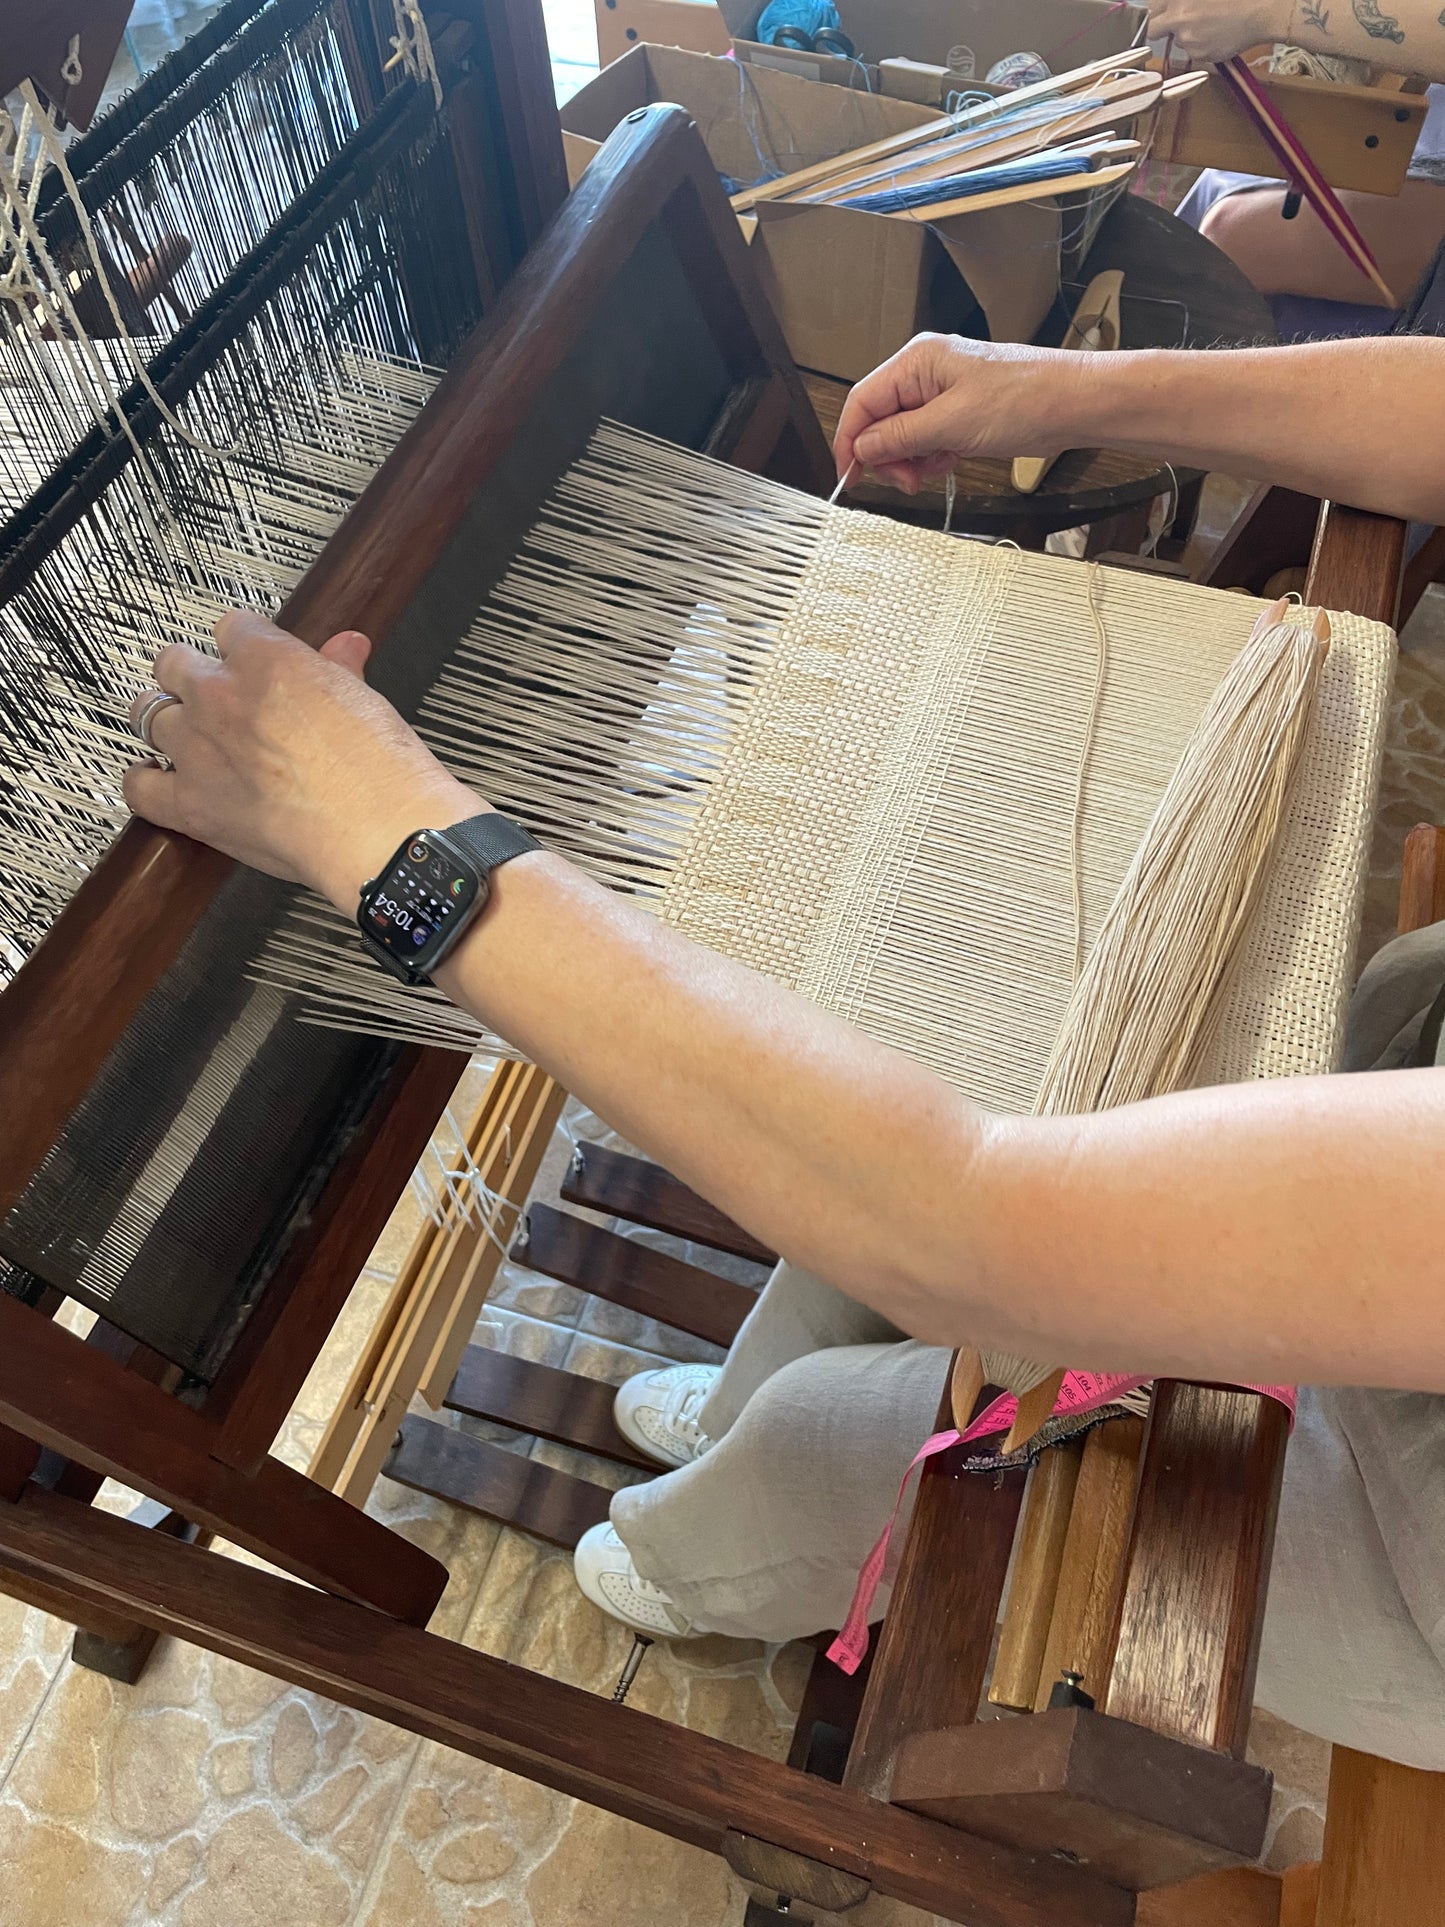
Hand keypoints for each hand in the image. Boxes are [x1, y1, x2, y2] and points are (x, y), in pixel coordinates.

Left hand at [124, 610, 478, 908]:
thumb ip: (341, 670)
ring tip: (182, 735)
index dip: (243, 646)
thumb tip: (346, 648)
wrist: (377, 829)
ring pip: (147, 715)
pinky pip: (139, 786)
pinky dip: (143, 781)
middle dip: (190, 676)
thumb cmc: (381, 769)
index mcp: (265, 659)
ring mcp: (198, 749)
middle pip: (173, 663)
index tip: (250, 662)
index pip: (233, 628)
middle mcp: (220, 696)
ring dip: (164, 721)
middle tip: (209, 696)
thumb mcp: (366, 700)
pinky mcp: (190, 803)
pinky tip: (155, 779)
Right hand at [833, 335, 1086, 495]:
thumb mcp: (951, 424)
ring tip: (934, 470)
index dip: (850, 442)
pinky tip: (949, 462)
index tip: (849, 478)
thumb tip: (861, 449)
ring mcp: (942, 393)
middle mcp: (924, 373)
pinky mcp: (958, 412)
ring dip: (911, 460)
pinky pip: (927, 440)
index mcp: (916, 362)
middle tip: (906, 481)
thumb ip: (899, 437)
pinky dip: (931, 457)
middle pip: (880, 421)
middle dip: (887, 456)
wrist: (1073, 403)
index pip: (862, 402)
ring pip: (902, 435)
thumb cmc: (1024, 399)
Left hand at [1144, 0, 1291, 65]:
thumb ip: (1182, 0)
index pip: (1150, 9)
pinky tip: (1217, 33)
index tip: (1162, 12)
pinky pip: (1193, 51)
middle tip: (1177, 22)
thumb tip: (1170, 5)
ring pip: (1177, 40)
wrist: (1260, 11)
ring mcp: (1188, 39)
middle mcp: (1179, 18)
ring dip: (1186, 34)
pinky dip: (1201, 44)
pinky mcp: (1200, 55)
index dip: (1156, 11)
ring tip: (1210, 22)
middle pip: (1153, 30)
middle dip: (1162, 27)